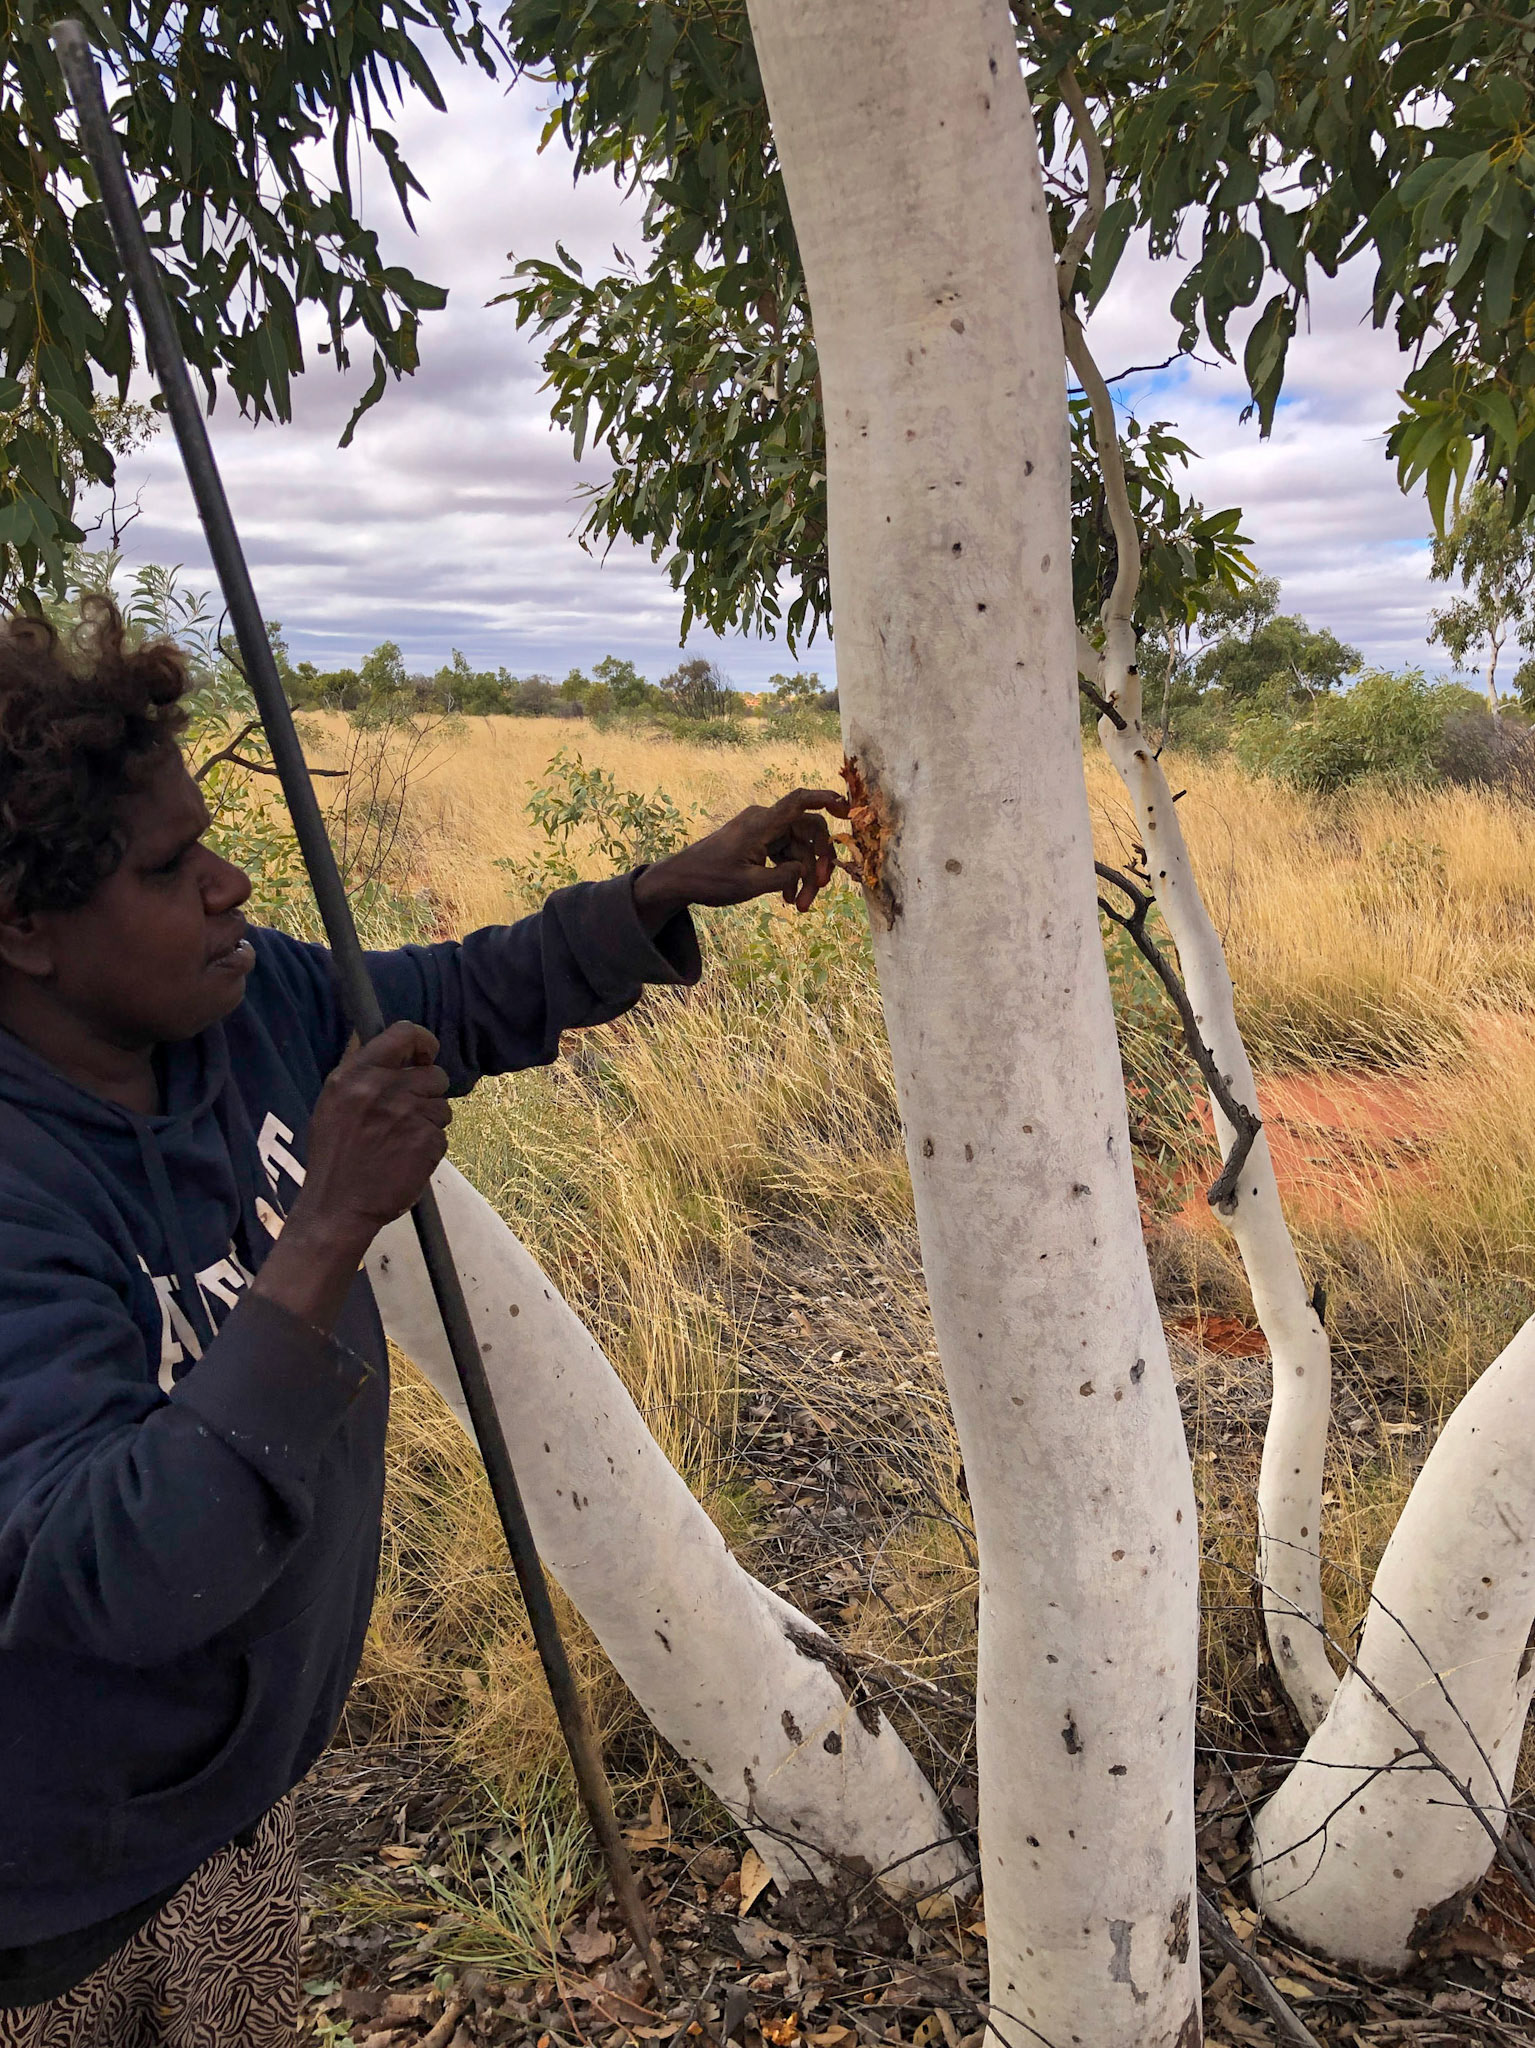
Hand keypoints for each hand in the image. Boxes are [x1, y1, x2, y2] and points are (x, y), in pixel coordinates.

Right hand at [253, 1022, 449, 1329]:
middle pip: (435, 1074)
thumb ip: (364, 1074)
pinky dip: (429, 1146)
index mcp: (356, 1075)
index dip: (423, 1042)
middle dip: (428, 1092)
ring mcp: (408, 1116)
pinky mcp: (427, 1141)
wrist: (338, 1206)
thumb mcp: (334, 1102)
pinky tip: (405, 1158)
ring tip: (400, 1141)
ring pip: (443, 1106)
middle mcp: (383, 1090)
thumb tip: (400, 1051)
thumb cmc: (335, 1155)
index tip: (425, 1054)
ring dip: (429, 1121)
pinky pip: (442, 1134)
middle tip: (407, 1113)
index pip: (404, 1033)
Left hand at [632, 788, 850, 927]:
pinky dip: (790, 875)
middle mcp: (765, 822)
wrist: (681, 880)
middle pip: (807, 834)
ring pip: (798, 850)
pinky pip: (785, 856)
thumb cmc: (710, 880)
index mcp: (761, 823)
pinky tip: (789, 898)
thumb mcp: (750, 884)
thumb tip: (805, 871)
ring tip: (801, 906)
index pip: (798, 802)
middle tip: (821, 889)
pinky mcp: (759, 844)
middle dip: (817, 863)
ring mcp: (762, 833)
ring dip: (804, 877)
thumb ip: (784, 876)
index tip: (847, 808)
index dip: (825, 799)